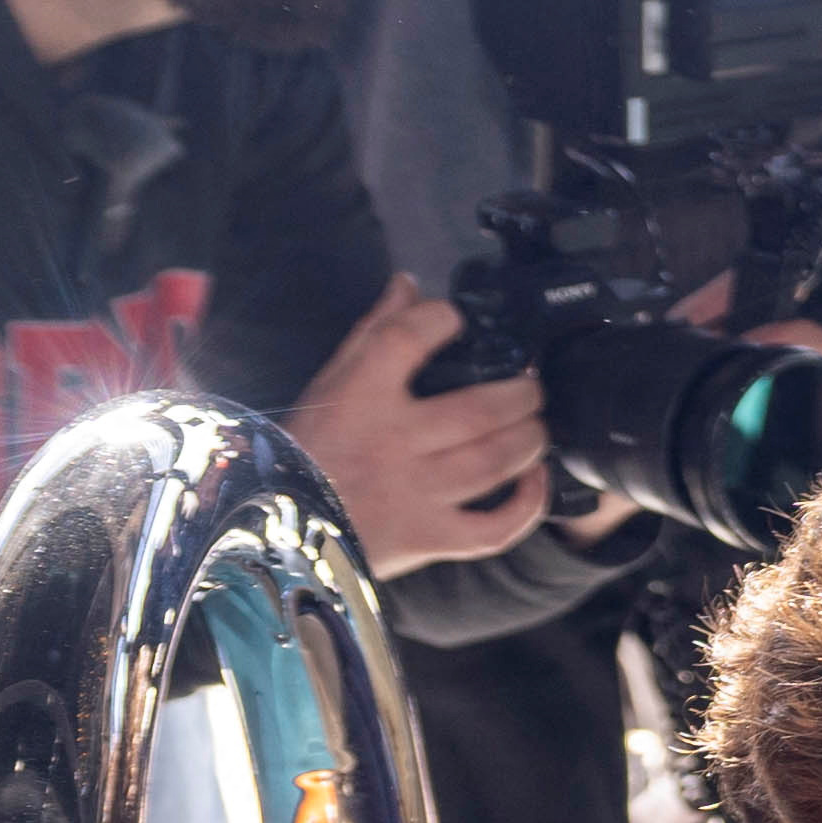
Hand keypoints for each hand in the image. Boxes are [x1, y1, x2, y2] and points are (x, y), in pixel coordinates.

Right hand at [276, 277, 553, 569]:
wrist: (286, 527)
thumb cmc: (312, 449)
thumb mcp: (330, 382)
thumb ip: (374, 332)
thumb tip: (410, 285)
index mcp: (360, 398)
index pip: (405, 341)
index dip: (440, 319)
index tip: (455, 319)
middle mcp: (392, 443)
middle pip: (478, 410)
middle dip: (521, 393)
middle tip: (530, 386)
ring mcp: (415, 494)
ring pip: (493, 462)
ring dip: (529, 438)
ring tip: (534, 425)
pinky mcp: (430, 537)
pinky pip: (493, 528)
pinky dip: (526, 505)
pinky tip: (535, 478)